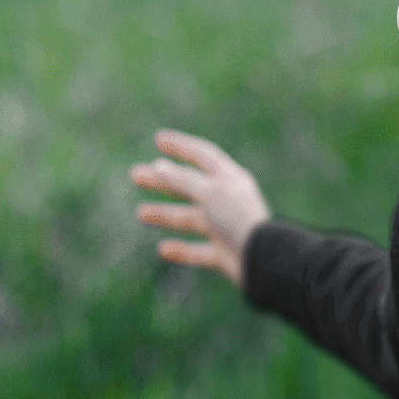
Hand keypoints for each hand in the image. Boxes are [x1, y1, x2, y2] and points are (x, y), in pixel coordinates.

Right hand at [129, 129, 271, 287]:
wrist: (262, 260)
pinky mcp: (224, 254)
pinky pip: (199, 252)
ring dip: (166, 215)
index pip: (203, 155)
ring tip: (141, 213)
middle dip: (162, 181)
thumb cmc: (238, 219)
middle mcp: (227, 201)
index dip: (181, 145)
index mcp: (230, 179)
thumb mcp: (208, 192)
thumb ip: (182, 180)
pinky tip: (163, 250)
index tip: (159, 139)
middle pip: (190, 186)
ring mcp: (225, 228)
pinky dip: (181, 250)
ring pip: (190, 219)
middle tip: (135, 175)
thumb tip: (159, 167)